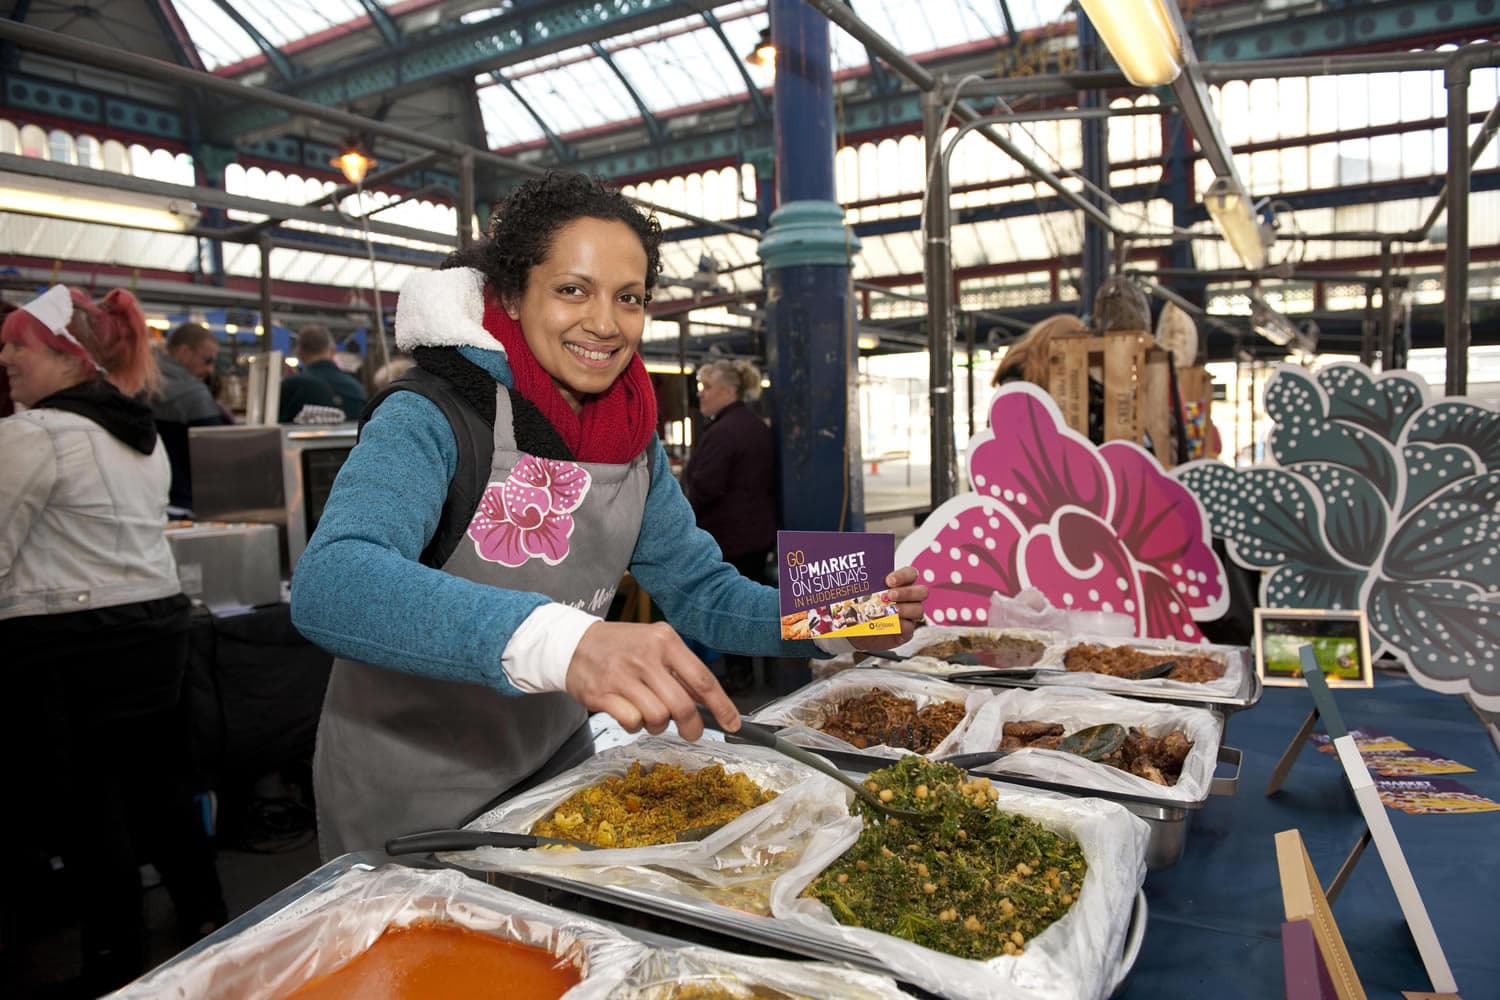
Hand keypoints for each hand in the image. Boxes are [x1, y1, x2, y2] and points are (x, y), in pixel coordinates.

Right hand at [565, 621, 739, 740]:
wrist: (573, 644)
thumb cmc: (621, 646)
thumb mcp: (654, 644)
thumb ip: (682, 671)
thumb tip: (710, 701)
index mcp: (665, 640)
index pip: (703, 679)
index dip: (722, 707)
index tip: (732, 724)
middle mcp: (645, 656)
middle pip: (683, 706)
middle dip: (692, 727)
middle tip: (691, 733)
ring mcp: (622, 675)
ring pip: (658, 717)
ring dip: (658, 725)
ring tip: (649, 714)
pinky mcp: (602, 694)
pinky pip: (632, 723)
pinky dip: (635, 725)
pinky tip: (629, 713)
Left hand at [848, 566, 927, 651]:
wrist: (854, 629)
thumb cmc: (860, 606)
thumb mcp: (859, 592)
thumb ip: (861, 583)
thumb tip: (847, 577)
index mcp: (901, 584)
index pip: (911, 574)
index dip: (903, 575)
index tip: (888, 580)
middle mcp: (909, 598)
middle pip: (921, 591)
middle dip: (906, 592)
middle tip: (889, 595)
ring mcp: (909, 615)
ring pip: (918, 609)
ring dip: (904, 609)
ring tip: (890, 611)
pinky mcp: (906, 632)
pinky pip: (910, 628)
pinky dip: (900, 626)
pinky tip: (889, 624)